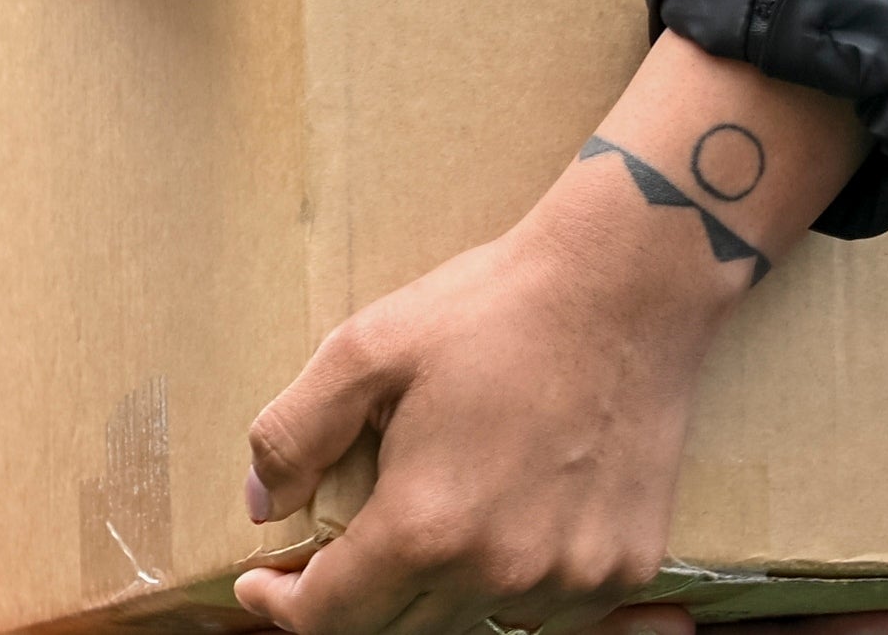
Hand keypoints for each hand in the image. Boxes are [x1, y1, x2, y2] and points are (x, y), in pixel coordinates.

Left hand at [233, 42, 861, 634]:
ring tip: (420, 530)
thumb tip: (262, 505)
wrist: (626, 287)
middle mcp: (501, 573)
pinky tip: (497, 530)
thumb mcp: (364, 349)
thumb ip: (295, 434)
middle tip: (327, 557)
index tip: (261, 586)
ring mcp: (572, 580)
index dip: (284, 607)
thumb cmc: (491, 310)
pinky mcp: (626, 569)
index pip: (333, 616)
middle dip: (351, 600)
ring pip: (475, 624)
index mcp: (427, 526)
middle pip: (402, 631)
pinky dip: (508, 587)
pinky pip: (549, 611)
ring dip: (432, 596)